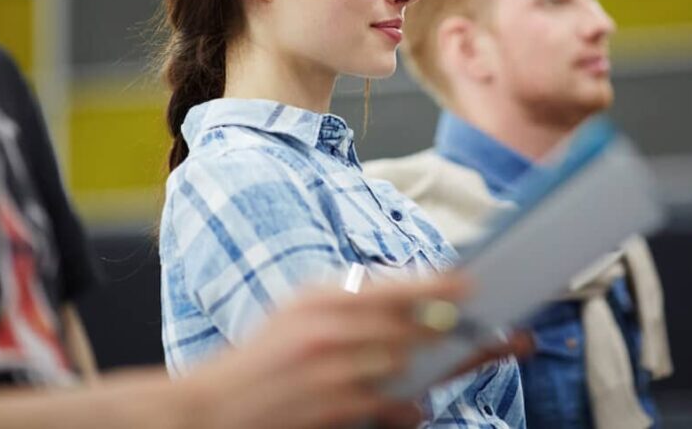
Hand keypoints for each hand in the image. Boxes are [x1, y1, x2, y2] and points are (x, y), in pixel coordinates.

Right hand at [184, 274, 470, 428]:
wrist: (210, 407)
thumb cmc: (262, 359)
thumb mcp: (297, 312)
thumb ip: (347, 301)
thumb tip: (406, 294)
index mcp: (320, 298)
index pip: (390, 286)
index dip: (436, 284)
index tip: (469, 283)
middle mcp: (326, 328)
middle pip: (408, 324)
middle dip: (448, 328)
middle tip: (481, 328)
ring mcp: (329, 369)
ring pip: (402, 363)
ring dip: (425, 368)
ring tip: (440, 365)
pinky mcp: (331, 406)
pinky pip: (387, 403)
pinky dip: (406, 405)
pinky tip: (412, 405)